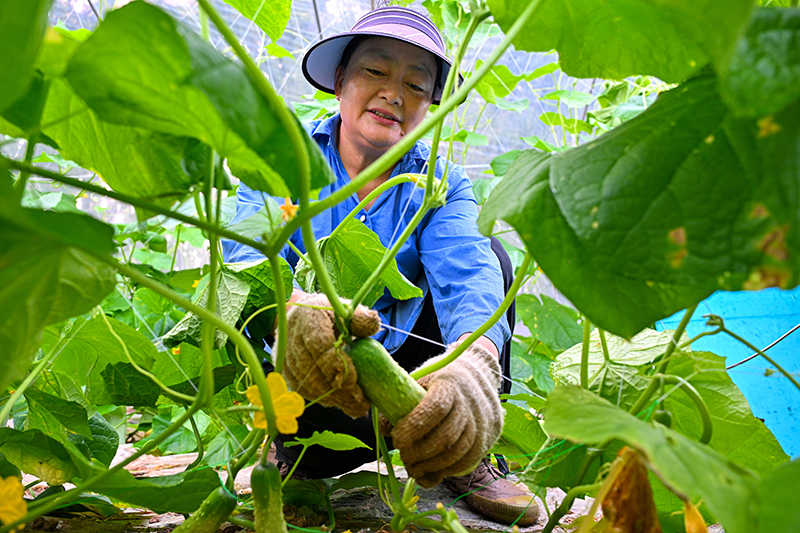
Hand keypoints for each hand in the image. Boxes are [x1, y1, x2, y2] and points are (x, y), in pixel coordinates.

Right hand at [279, 293, 379, 417]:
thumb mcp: (348, 311)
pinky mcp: (284, 371)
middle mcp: (290, 337)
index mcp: (308, 318)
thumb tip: (371, 325)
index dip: (336, 366)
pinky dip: (322, 399)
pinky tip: (340, 402)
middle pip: (313, 370)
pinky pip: (302, 390)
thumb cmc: (330, 315)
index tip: (355, 382)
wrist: (301, 318)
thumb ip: (362, 318)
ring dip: (332, 399)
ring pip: (306, 384)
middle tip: (361, 403)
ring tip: (356, 406)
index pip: (319, 345)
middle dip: (339, 390)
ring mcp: (284, 356)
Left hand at [386, 342, 502, 487]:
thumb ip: (401, 401)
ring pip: (458, 453)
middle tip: (404, 457)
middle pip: (446, 437)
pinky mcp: (488, 439)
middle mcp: (470, 404)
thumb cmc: (442, 379)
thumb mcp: (420, 380)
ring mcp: (483, 423)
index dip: (414, 427)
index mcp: (451, 384)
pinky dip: (447, 471)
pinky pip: (468, 462)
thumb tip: (384, 429)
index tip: (397, 438)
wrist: (478, 375)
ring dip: (432, 466)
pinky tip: (431, 471)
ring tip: (414, 469)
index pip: (435, 409)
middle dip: (420, 453)